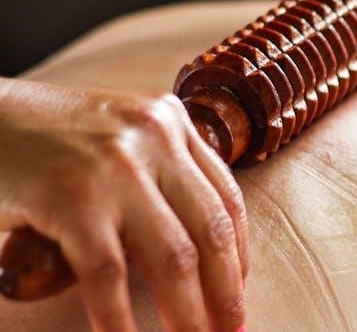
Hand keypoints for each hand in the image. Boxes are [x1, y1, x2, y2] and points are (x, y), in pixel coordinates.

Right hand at [0, 79, 247, 331]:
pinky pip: (109, 275)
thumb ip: (157, 174)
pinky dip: (119, 320)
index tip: (238, 292)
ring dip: (188, 313)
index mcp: (170, 120)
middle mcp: (154, 136)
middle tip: (232, 330)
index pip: (226, 197)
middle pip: (212, 229)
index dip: (239, 253)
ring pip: (174, 257)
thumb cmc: (41, 140)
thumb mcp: (116, 138)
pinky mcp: (72, 197)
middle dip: (226, 291)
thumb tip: (197, 257)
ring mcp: (115, 166)